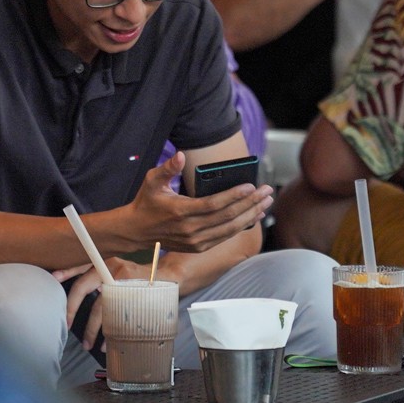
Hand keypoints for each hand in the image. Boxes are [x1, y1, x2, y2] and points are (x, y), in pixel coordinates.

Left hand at [67, 256, 168, 350]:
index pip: (81, 264)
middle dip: (72, 309)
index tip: (54, 278)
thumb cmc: (134, 276)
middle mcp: (110, 266)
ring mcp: (122, 280)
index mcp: (103, 260)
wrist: (164, 277)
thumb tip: (74, 294)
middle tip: (67, 324)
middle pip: (84, 287)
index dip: (67, 271)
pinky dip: (109, 332)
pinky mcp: (133, 295)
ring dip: (92, 329)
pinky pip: (116, 316)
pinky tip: (106, 343)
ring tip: (87, 343)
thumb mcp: (115, 269)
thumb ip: (96, 276)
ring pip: (100, 307)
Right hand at [125, 152, 271, 252]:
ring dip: (250, 216)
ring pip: (229, 229)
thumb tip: (182, 155)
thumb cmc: (146, 202)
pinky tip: (252, 217)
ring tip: (265, 203)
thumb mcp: (151, 181)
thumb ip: (167, 168)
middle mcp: (190, 229)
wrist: (137, 231)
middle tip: (267, 191)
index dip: (234, 196)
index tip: (251, 185)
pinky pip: (224, 237)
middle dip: (250, 203)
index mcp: (180, 211)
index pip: (214, 204)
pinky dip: (240, 227)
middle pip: (227, 216)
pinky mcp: (198, 247)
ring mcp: (195, 241)